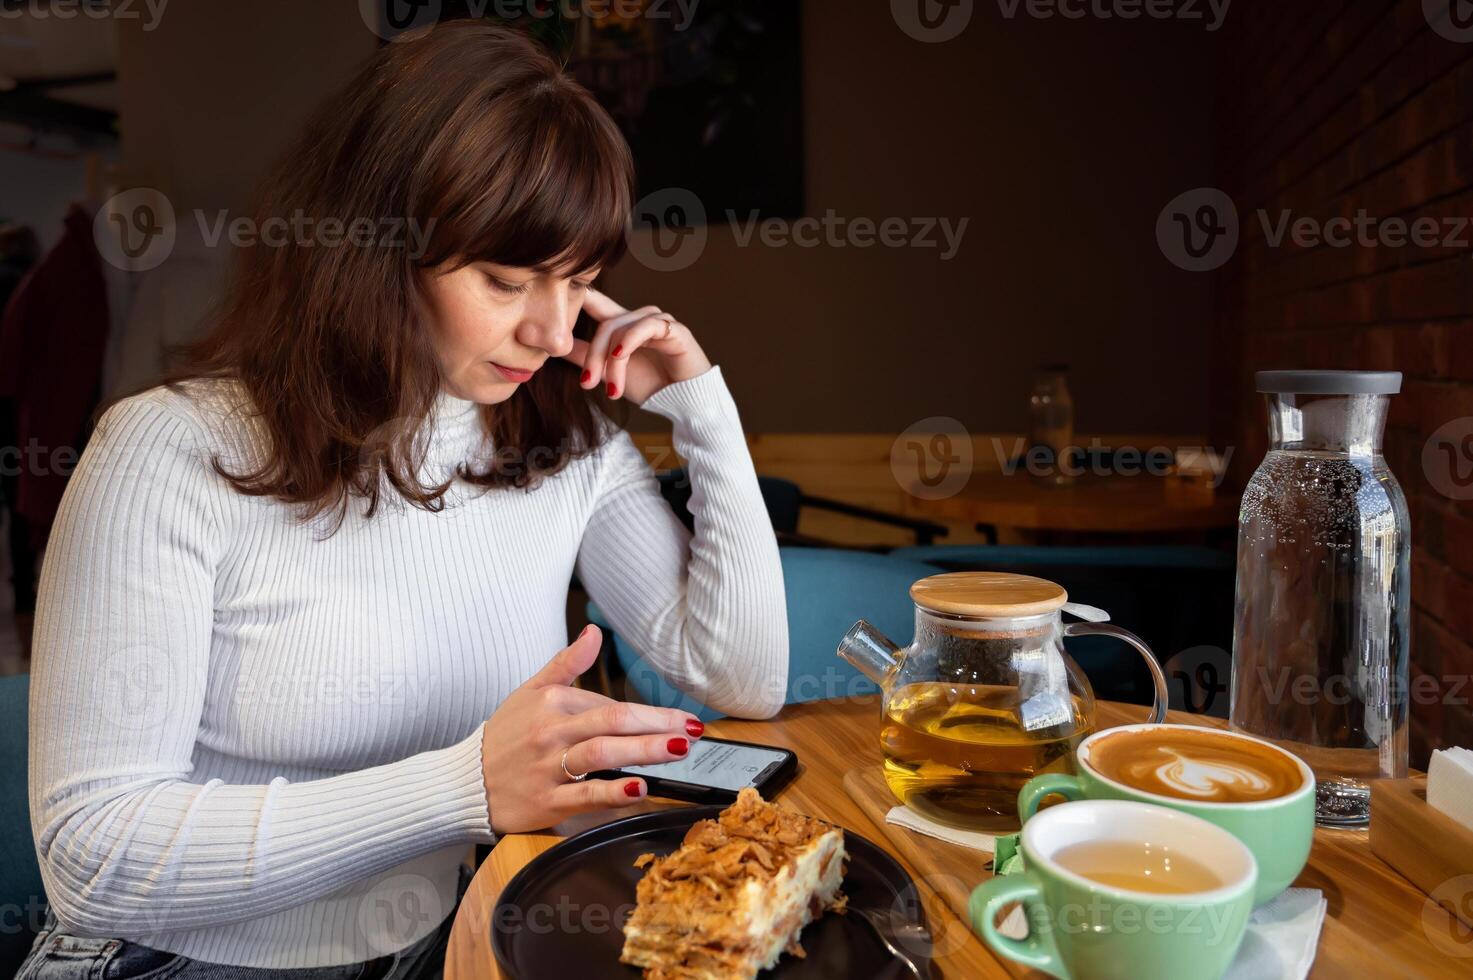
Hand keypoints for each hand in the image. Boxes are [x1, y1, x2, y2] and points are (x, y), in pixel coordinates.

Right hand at [480, 624, 704, 833]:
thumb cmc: (504, 738)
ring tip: (678, 749)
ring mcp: (547, 767)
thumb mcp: (529, 692)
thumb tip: (593, 632)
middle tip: (693, 730)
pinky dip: (613, 792)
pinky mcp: (545, 802)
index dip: (649, 713)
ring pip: (602, 753)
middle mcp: (549, 732)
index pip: (608, 704)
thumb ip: (566, 663)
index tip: (682, 719)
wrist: (464, 782)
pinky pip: (584, 794)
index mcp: (551, 703)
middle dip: (658, 725)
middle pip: (612, 722)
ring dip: (644, 750)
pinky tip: (640, 788)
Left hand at [562, 289, 711, 403]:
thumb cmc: (651, 385)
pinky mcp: (673, 328)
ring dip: (612, 362)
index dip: (577, 296)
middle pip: (605, 324)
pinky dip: (629, 342)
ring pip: (621, 329)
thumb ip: (585, 357)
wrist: (684, 403)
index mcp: (623, 324)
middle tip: (588, 384)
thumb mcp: (609, 372)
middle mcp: (639, 317)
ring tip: (612, 390)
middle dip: (593, 356)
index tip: (554, 290)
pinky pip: (645, 327)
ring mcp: (656, 320)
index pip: (596, 303)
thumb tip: (556, 346)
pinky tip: (621, 356)